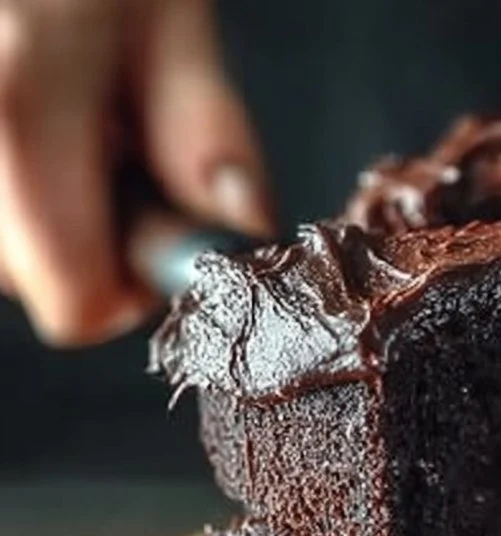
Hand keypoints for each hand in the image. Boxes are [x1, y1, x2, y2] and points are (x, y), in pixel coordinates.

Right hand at [0, 0, 274, 345]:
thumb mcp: (167, 6)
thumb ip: (200, 129)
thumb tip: (237, 227)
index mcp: (20, 103)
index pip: (72, 302)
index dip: (132, 282)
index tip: (159, 228)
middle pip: (16, 275)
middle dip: (74, 230)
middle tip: (103, 139)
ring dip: (28, 199)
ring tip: (53, 103)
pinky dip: (2, 170)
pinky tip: (23, 96)